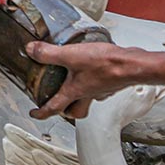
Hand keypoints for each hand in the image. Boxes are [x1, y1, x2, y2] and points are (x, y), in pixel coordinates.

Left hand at [24, 40, 141, 119]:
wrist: (133, 64)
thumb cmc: (106, 64)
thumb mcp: (71, 55)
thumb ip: (49, 53)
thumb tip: (31, 50)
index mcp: (75, 92)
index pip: (54, 108)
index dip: (42, 113)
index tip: (34, 114)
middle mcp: (88, 94)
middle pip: (75, 112)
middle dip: (65, 111)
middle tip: (58, 105)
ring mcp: (101, 89)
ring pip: (88, 100)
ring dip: (79, 98)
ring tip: (74, 86)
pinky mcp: (111, 82)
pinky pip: (99, 88)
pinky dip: (93, 84)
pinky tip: (91, 71)